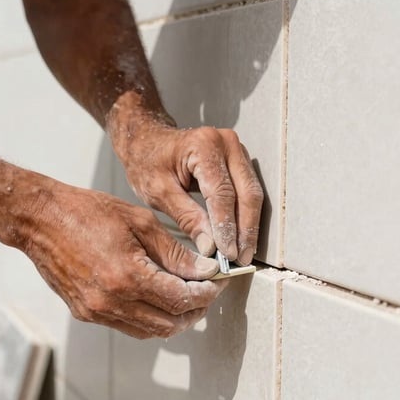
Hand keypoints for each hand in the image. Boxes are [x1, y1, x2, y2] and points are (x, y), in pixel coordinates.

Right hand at [21, 182, 227, 338]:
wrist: (40, 219)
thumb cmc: (86, 212)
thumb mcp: (139, 222)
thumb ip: (174, 251)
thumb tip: (205, 270)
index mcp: (128, 276)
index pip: (182, 299)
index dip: (206, 293)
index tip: (217, 282)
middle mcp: (111, 301)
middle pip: (169, 324)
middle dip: (195, 310)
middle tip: (206, 290)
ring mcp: (96, 311)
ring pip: (149, 331)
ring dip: (172, 318)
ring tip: (184, 295)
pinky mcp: (85, 313)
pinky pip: (127, 325)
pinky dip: (148, 317)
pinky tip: (155, 296)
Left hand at [109, 97, 263, 264]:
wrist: (147, 140)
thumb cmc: (147, 162)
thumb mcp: (159, 193)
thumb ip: (187, 218)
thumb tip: (210, 248)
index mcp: (204, 145)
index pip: (222, 193)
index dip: (227, 227)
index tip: (227, 254)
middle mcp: (226, 142)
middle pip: (246, 193)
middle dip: (245, 230)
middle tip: (240, 259)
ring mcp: (236, 148)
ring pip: (252, 193)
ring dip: (249, 225)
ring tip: (242, 254)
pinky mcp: (238, 158)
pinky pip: (248, 190)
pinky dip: (246, 215)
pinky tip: (241, 237)